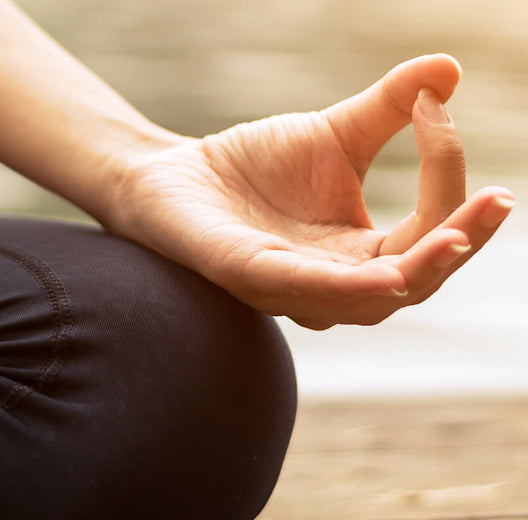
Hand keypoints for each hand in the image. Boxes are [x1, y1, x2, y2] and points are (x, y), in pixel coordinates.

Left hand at [109, 54, 512, 329]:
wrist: (172, 173)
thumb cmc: (254, 167)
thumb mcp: (335, 134)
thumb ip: (390, 110)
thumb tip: (448, 70)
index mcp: (360, 255)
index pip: (427, 235)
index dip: (448, 182)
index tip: (439, 112)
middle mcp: (330, 283)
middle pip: (412, 282)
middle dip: (458, 244)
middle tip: (497, 202)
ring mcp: (287, 286)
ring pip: (367, 301)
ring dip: (416, 270)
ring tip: (456, 237)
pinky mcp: (243, 274)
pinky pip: (300, 290)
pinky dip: (344, 287)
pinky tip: (387, 276)